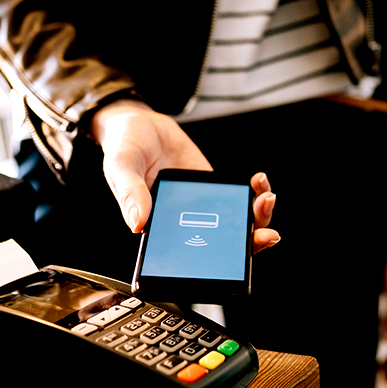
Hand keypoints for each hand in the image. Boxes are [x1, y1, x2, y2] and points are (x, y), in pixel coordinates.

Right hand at [91, 99, 278, 253]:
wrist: (140, 122)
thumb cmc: (124, 146)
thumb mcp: (120, 165)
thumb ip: (129, 193)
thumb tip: (138, 223)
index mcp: (158, 228)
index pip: (189, 257)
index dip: (215, 265)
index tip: (236, 259)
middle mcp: (182, 222)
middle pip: (221, 245)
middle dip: (249, 243)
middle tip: (266, 234)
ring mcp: (201, 206)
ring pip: (235, 223)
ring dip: (258, 217)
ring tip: (265, 198)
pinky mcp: (213, 188)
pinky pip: (238, 197)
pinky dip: (254, 192)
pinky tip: (257, 181)